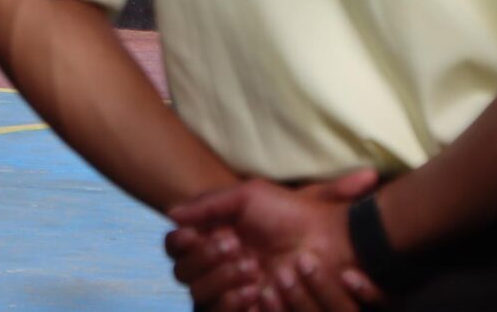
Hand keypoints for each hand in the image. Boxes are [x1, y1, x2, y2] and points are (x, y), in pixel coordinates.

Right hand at [166, 173, 383, 310]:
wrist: (325, 240)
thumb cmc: (288, 213)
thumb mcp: (248, 197)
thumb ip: (208, 204)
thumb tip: (171, 214)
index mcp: (211, 236)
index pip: (175, 246)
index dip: (179, 242)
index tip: (194, 235)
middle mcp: (215, 265)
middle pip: (181, 272)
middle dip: (205, 259)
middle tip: (236, 246)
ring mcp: (229, 291)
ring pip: (198, 295)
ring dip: (221, 280)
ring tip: (253, 268)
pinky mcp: (247, 309)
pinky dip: (233, 302)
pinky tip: (257, 290)